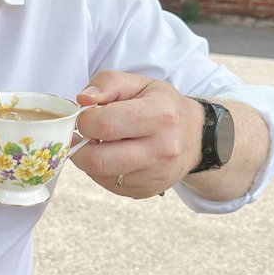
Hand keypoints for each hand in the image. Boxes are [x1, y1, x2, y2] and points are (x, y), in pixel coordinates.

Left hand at [69, 70, 203, 196]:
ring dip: (89, 159)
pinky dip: (101, 171)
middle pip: (98, 160)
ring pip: (100, 174)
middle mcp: (161, 149)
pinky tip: (112, 156)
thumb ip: (108, 83)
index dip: (85, 120)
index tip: (86, 116)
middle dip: (78, 147)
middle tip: (81, 136)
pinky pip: (108, 184)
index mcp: (159, 115)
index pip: (106, 124)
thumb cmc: (162, 106)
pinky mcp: (146, 191)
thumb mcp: (140, 83)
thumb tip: (83, 99)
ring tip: (99, 143)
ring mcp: (155, 175)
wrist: (194, 137)